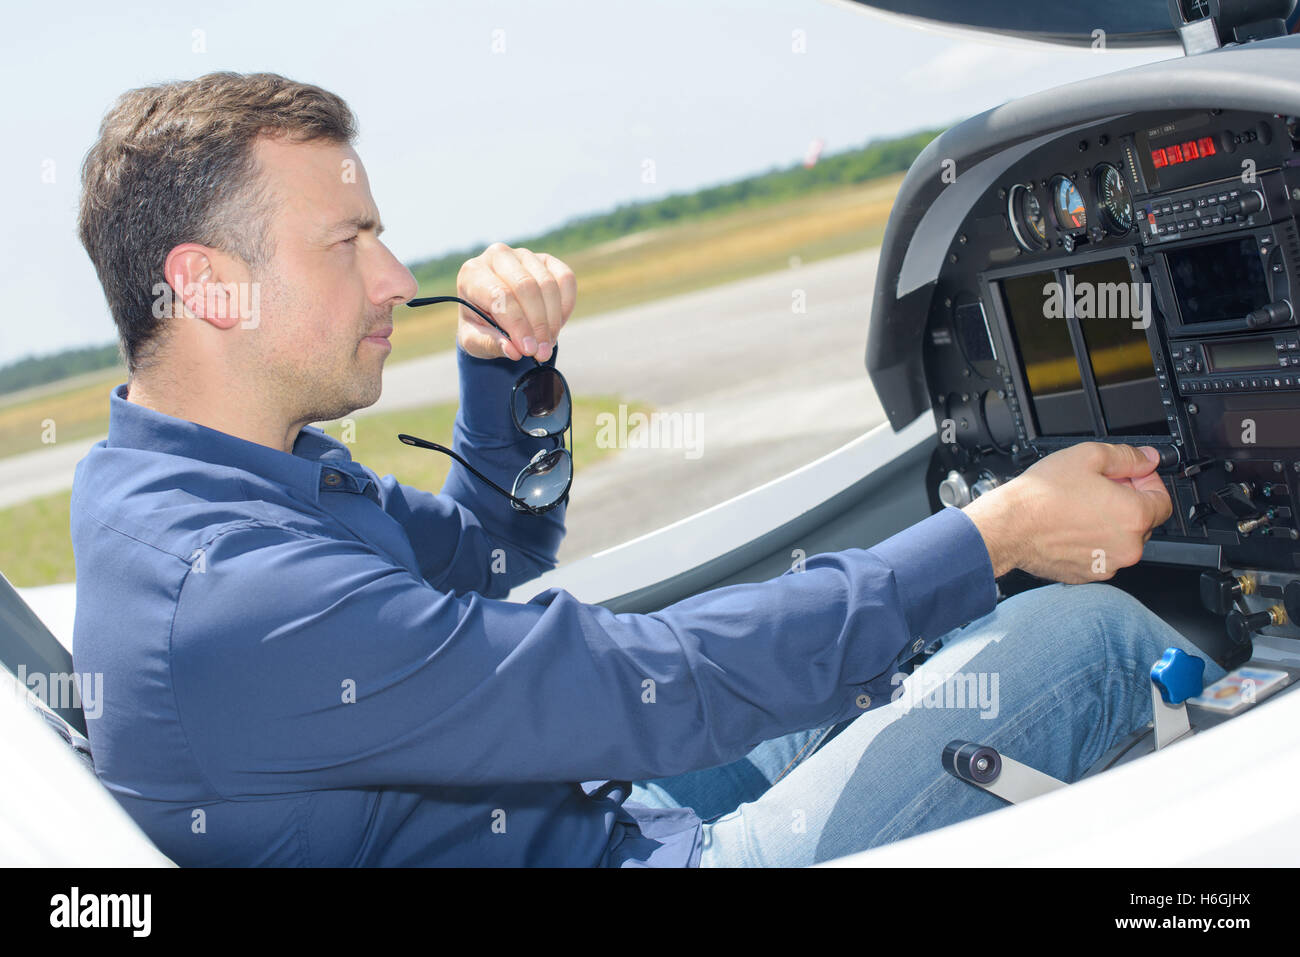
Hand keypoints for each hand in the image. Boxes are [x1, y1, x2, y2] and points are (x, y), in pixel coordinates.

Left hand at [455, 243, 576, 360]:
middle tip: (541, 352)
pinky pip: (565, 278)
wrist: (491, 310)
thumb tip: (514, 351)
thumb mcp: (474, 340)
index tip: (528, 350)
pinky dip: (566, 306)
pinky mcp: (545, 259)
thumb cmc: (480, 324)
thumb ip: (489, 344)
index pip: (500, 295)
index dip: (517, 324)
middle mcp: (497, 256)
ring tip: (547, 344)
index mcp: (472, 273)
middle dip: (538, 324)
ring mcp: (524, 255)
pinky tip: (556, 325)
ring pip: (548, 284)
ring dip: (553, 319)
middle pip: (526, 286)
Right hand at [962, 442, 1170, 583]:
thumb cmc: (1041, 497)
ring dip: (1110, 522)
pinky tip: (1071, 525)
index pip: (1164, 500)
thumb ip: (1127, 456)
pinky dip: (1093, 541)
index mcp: (1134, 516)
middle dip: (1127, 501)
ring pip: (1121, 539)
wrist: (1008, 527)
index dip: (1149, 483)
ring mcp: (1108, 564)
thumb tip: (1147, 458)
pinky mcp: (1088, 574)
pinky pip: (1101, 554)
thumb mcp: (1087, 456)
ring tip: (1080, 507)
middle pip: (1143, 521)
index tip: (1132, 476)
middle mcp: (1128, 546)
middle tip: (1099, 488)